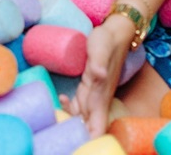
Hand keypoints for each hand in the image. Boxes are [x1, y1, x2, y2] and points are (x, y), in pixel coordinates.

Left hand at [68, 14, 134, 136]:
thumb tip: (99, 76)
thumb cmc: (108, 40)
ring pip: (81, 116)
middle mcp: (98, 99)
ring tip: (55, 111)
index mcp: (101, 97)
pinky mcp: (88, 85)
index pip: (98, 128)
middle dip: (75, 132)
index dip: (89, 138)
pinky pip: (79, 104)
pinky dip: (69, 107)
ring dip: (69, 119)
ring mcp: (93, 93)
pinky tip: (61, 99)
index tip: (75, 138)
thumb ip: (98, 63)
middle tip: (57, 123)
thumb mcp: (100, 48)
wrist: (115, 30)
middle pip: (87, 126)